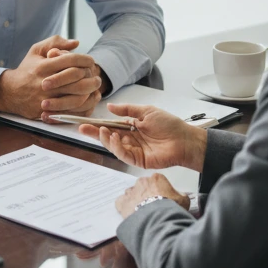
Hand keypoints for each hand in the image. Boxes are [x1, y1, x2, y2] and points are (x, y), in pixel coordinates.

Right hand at [0, 36, 102, 118]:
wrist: (9, 92)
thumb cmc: (27, 69)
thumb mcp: (36, 50)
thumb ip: (55, 42)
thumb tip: (76, 43)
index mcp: (44, 66)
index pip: (70, 60)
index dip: (85, 59)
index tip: (91, 61)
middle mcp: (45, 82)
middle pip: (76, 79)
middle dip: (91, 77)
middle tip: (97, 77)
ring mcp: (46, 99)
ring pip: (75, 97)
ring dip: (89, 93)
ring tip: (94, 89)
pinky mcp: (46, 112)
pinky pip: (70, 112)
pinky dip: (82, 107)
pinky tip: (87, 101)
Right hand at [78, 103, 206, 171]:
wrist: (184, 139)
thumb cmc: (169, 125)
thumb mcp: (146, 111)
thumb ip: (127, 110)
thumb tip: (110, 107)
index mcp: (132, 127)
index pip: (111, 126)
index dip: (98, 125)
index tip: (85, 122)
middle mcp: (131, 139)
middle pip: (108, 137)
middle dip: (95, 133)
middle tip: (83, 128)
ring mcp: (134, 150)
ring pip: (113, 146)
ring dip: (106, 139)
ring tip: (102, 130)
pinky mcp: (138, 160)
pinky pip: (123, 154)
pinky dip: (116, 147)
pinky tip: (115, 138)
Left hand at [116, 172, 189, 217]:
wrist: (157, 221)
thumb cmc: (169, 210)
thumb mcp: (184, 200)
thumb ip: (181, 195)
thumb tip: (181, 195)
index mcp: (156, 179)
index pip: (157, 181)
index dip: (160, 191)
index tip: (163, 198)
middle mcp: (141, 182)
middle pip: (143, 186)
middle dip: (147, 194)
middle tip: (153, 206)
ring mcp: (131, 192)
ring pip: (132, 194)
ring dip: (136, 201)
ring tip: (143, 212)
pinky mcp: (122, 203)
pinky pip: (121, 203)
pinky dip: (124, 207)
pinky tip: (131, 214)